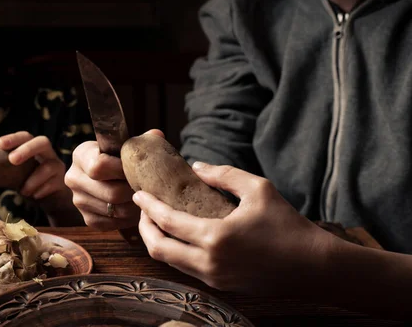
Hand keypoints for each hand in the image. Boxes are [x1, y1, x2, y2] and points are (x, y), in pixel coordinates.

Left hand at [0, 132, 70, 210]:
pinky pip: (54, 184)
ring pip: (49, 167)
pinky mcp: (63, 181)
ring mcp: (58, 167)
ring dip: (33, 179)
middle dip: (27, 149)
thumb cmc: (29, 182)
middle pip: (43, 141)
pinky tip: (35, 196)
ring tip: (22, 191)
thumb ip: (0, 163)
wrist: (51, 200)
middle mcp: (48, 154)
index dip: (14, 138)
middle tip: (12, 160)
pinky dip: (42, 190)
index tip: (0, 143)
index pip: (26, 136)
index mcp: (34, 148)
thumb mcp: (14, 172)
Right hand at [64, 129, 164, 230]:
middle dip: (132, 191)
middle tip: (147, 188)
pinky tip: (134, 208)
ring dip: (133, 206)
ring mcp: (79, 201)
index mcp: (80, 155)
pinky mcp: (87, 219)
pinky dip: (127, 218)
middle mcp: (73, 178)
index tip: (136, 169)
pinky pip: (112, 223)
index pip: (99, 166)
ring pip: (115, 210)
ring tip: (144, 198)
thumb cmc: (117, 158)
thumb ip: (139, 141)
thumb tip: (156, 135)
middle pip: (110, 192)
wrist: (104, 178)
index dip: (122, 170)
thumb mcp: (124, 146)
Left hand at [133, 162, 341, 295]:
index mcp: (216, 237)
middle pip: (159, 248)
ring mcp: (214, 278)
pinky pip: (186, 269)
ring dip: (158, 241)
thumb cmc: (289, 225)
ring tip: (156, 222)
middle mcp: (209, 262)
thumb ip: (224, 175)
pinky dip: (175, 252)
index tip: (138, 194)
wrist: (315, 268)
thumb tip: (197, 167)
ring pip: (170, 262)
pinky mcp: (221, 286)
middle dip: (144, 228)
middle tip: (142, 211)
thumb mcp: (259, 189)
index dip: (148, 207)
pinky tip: (179, 237)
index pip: (168, 221)